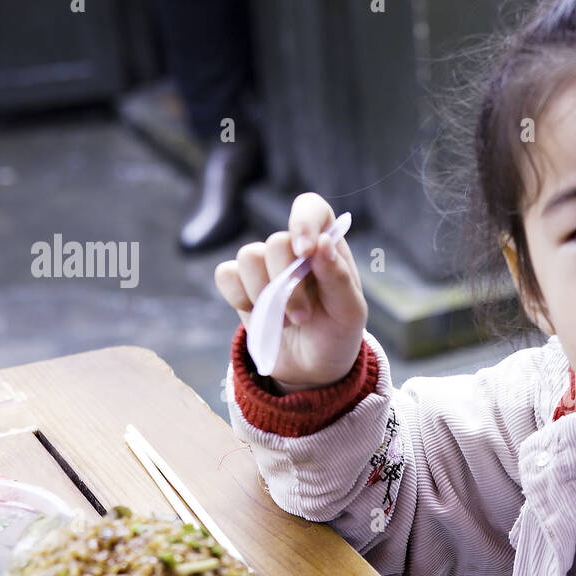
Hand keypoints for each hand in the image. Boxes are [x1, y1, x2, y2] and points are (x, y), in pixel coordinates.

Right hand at [214, 191, 367, 390]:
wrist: (312, 368)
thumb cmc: (337, 334)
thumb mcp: (349, 312)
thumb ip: (338, 278)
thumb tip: (322, 244)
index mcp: (325, 246)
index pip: (310, 208)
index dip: (303, 221)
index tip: (304, 252)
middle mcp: (293, 249)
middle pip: (275, 241)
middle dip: (286, 285)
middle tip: (302, 317)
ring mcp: (264, 265)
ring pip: (248, 257)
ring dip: (264, 295)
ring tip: (285, 322)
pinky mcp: (240, 285)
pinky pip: (226, 274)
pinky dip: (240, 297)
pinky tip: (259, 315)